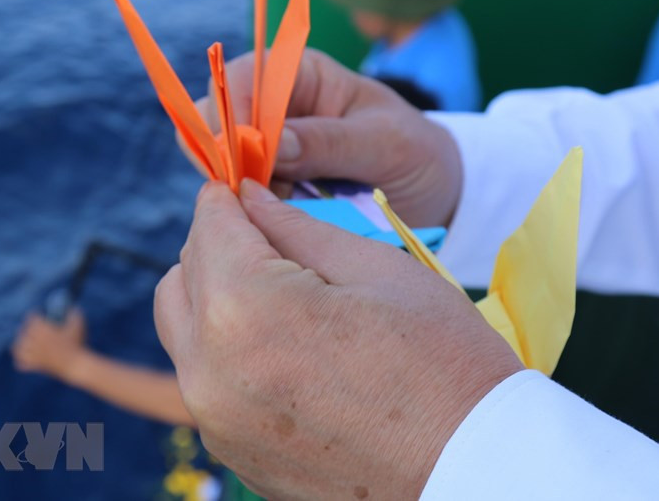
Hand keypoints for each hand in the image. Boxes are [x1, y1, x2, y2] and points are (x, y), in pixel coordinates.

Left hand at [13, 308, 86, 379]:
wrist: (75, 364)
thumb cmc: (77, 343)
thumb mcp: (78, 324)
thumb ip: (74, 313)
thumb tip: (71, 307)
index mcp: (41, 328)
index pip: (31, 317)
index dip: (36, 315)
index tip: (42, 316)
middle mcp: (33, 340)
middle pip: (22, 330)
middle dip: (28, 328)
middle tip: (36, 328)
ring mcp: (32, 353)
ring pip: (17, 346)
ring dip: (21, 343)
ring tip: (28, 342)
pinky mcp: (34, 365)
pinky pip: (20, 362)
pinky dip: (21, 359)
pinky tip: (28, 356)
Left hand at [154, 181, 521, 498]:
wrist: (476, 470)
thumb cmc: (444, 361)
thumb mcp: (375, 270)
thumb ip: (295, 227)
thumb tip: (248, 199)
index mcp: (247, 310)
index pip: (209, 226)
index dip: (228, 198)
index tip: (246, 188)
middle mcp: (210, 371)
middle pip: (182, 277)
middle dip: (218, 246)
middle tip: (270, 241)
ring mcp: (215, 421)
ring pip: (183, 330)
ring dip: (215, 298)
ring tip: (280, 296)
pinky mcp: (231, 452)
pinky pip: (206, 380)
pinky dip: (228, 350)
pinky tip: (286, 350)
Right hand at [193, 49, 463, 226]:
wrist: (436, 197)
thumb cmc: (418, 155)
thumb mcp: (386, 143)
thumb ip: (330, 141)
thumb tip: (272, 144)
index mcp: (302, 75)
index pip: (246, 78)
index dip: (232, 111)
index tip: (241, 154)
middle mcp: (276, 109)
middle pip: (219, 120)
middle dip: (229, 157)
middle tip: (257, 193)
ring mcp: (269, 152)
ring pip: (222, 164)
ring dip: (239, 191)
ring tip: (280, 212)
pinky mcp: (271, 191)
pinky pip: (240, 199)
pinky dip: (249, 214)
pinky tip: (277, 226)